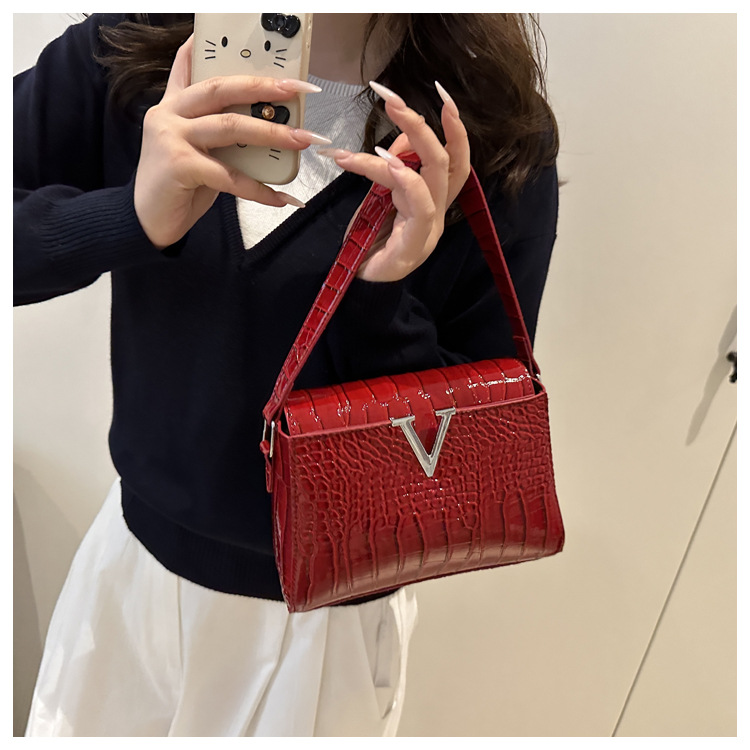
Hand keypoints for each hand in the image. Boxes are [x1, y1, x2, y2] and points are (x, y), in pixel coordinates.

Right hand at [134, 34, 329, 249]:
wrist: (147, 221)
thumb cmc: (178, 186)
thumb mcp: (197, 150)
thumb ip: (218, 133)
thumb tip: (267, 128)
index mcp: (173, 106)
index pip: (191, 67)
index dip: (213, 49)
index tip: (241, 41)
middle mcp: (169, 114)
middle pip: (220, 89)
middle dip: (261, 88)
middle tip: (296, 90)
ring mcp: (172, 138)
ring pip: (230, 127)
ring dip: (271, 133)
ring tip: (302, 139)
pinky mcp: (180, 166)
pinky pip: (230, 176)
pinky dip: (259, 188)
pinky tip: (281, 197)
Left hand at [319, 80, 469, 281]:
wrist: (357, 285)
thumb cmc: (368, 242)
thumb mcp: (379, 197)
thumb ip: (393, 170)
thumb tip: (400, 140)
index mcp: (433, 201)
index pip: (456, 160)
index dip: (455, 127)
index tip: (441, 92)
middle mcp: (437, 213)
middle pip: (446, 161)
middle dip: (422, 125)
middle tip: (393, 99)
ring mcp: (428, 230)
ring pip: (434, 176)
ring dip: (409, 142)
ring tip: (379, 128)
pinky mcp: (414, 246)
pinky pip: (421, 206)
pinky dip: (406, 179)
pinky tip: (386, 161)